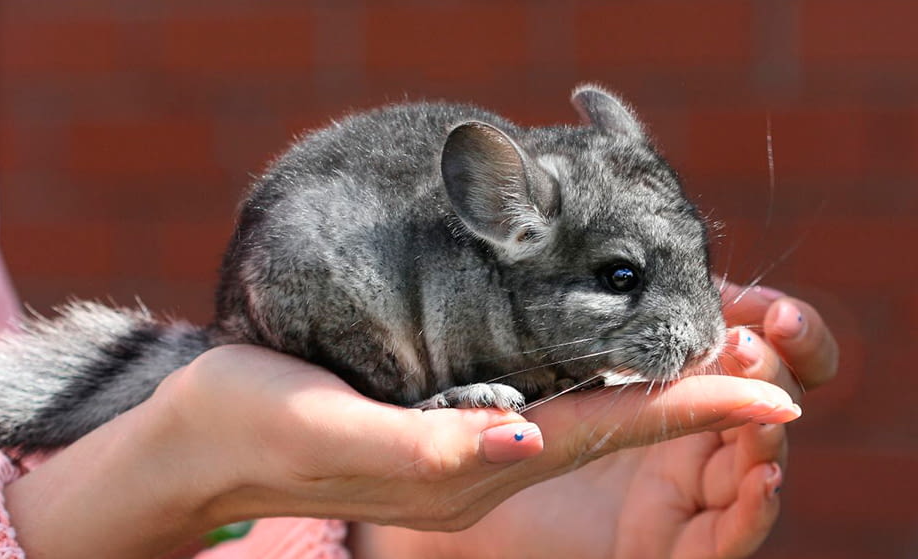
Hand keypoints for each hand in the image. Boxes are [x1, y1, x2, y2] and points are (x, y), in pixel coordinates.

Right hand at [5, 328, 802, 558]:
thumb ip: (428, 444)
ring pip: (584, 414)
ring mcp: (463, 442)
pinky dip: (594, 375)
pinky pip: (541, 398)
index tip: (771, 392)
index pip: (602, 432)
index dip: (689, 410)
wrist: (202, 436)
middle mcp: (481, 459)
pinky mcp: (441, 418)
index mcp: (466, 467)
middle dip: (693, 398)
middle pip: (611, 427)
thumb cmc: (256, 423)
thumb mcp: (332, 429)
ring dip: (655, 387)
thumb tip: (527, 440)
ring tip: (714, 348)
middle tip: (765, 354)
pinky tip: (611, 349)